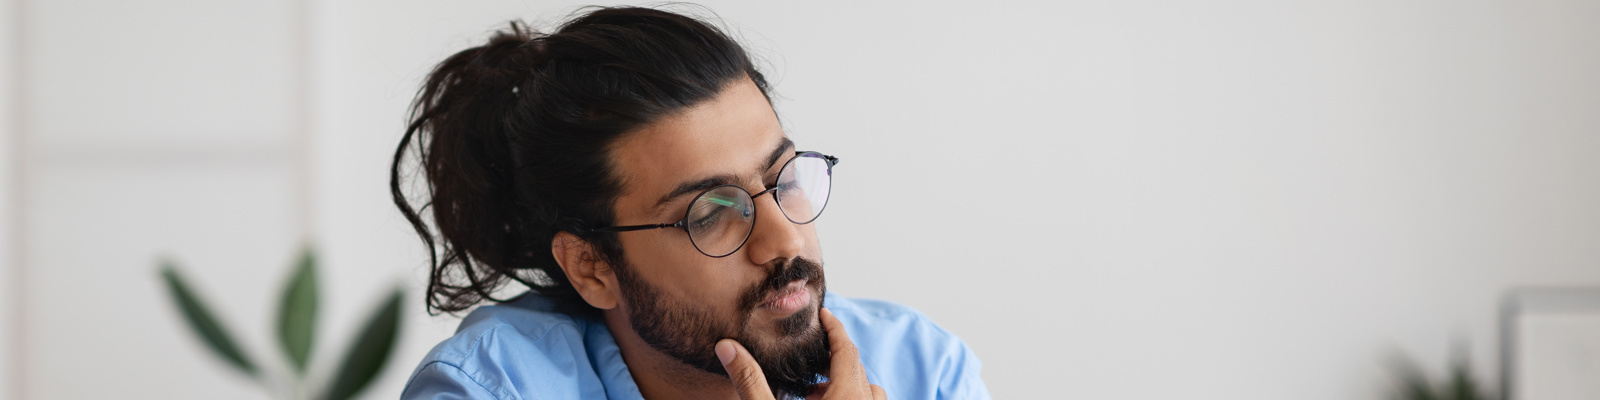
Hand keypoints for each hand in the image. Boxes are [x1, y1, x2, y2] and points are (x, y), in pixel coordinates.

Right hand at [715, 307, 886, 399]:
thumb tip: (727, 347)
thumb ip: (750, 381)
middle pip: (856, 368)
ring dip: (844, 382)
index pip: (847, 350)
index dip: (834, 329)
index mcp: (847, 397)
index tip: (824, 315)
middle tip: (809, 355)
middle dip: (833, 357)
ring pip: (867, 390)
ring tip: (816, 390)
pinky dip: (850, 398)